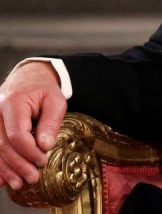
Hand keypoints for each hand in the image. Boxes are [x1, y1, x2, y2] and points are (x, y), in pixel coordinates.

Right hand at [0, 61, 65, 189]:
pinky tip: (2, 179)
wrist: (28, 77)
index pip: (16, 134)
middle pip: (3, 144)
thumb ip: (51, 122)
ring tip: (19, 183)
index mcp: (13, 103)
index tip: (42, 160)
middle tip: (33, 177)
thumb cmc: (44, 89)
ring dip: (6, 169)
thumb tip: (45, 146)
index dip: (29, 151)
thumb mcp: (56, 100)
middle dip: (18, 164)